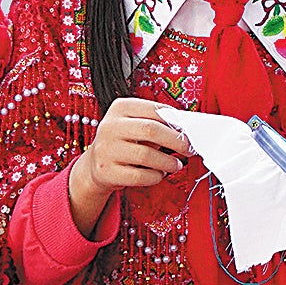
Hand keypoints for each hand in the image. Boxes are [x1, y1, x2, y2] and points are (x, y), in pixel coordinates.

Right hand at [66, 97, 191, 234]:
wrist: (96, 164)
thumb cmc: (124, 141)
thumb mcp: (135, 123)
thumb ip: (157, 121)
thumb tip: (187, 128)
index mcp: (120, 107)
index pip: (154, 109)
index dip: (176, 121)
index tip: (188, 131)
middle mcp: (110, 126)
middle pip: (151, 130)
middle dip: (176, 141)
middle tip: (188, 149)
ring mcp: (106, 149)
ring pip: (147, 155)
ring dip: (168, 162)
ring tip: (176, 165)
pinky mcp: (107, 171)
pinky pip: (139, 176)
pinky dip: (155, 177)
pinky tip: (159, 174)